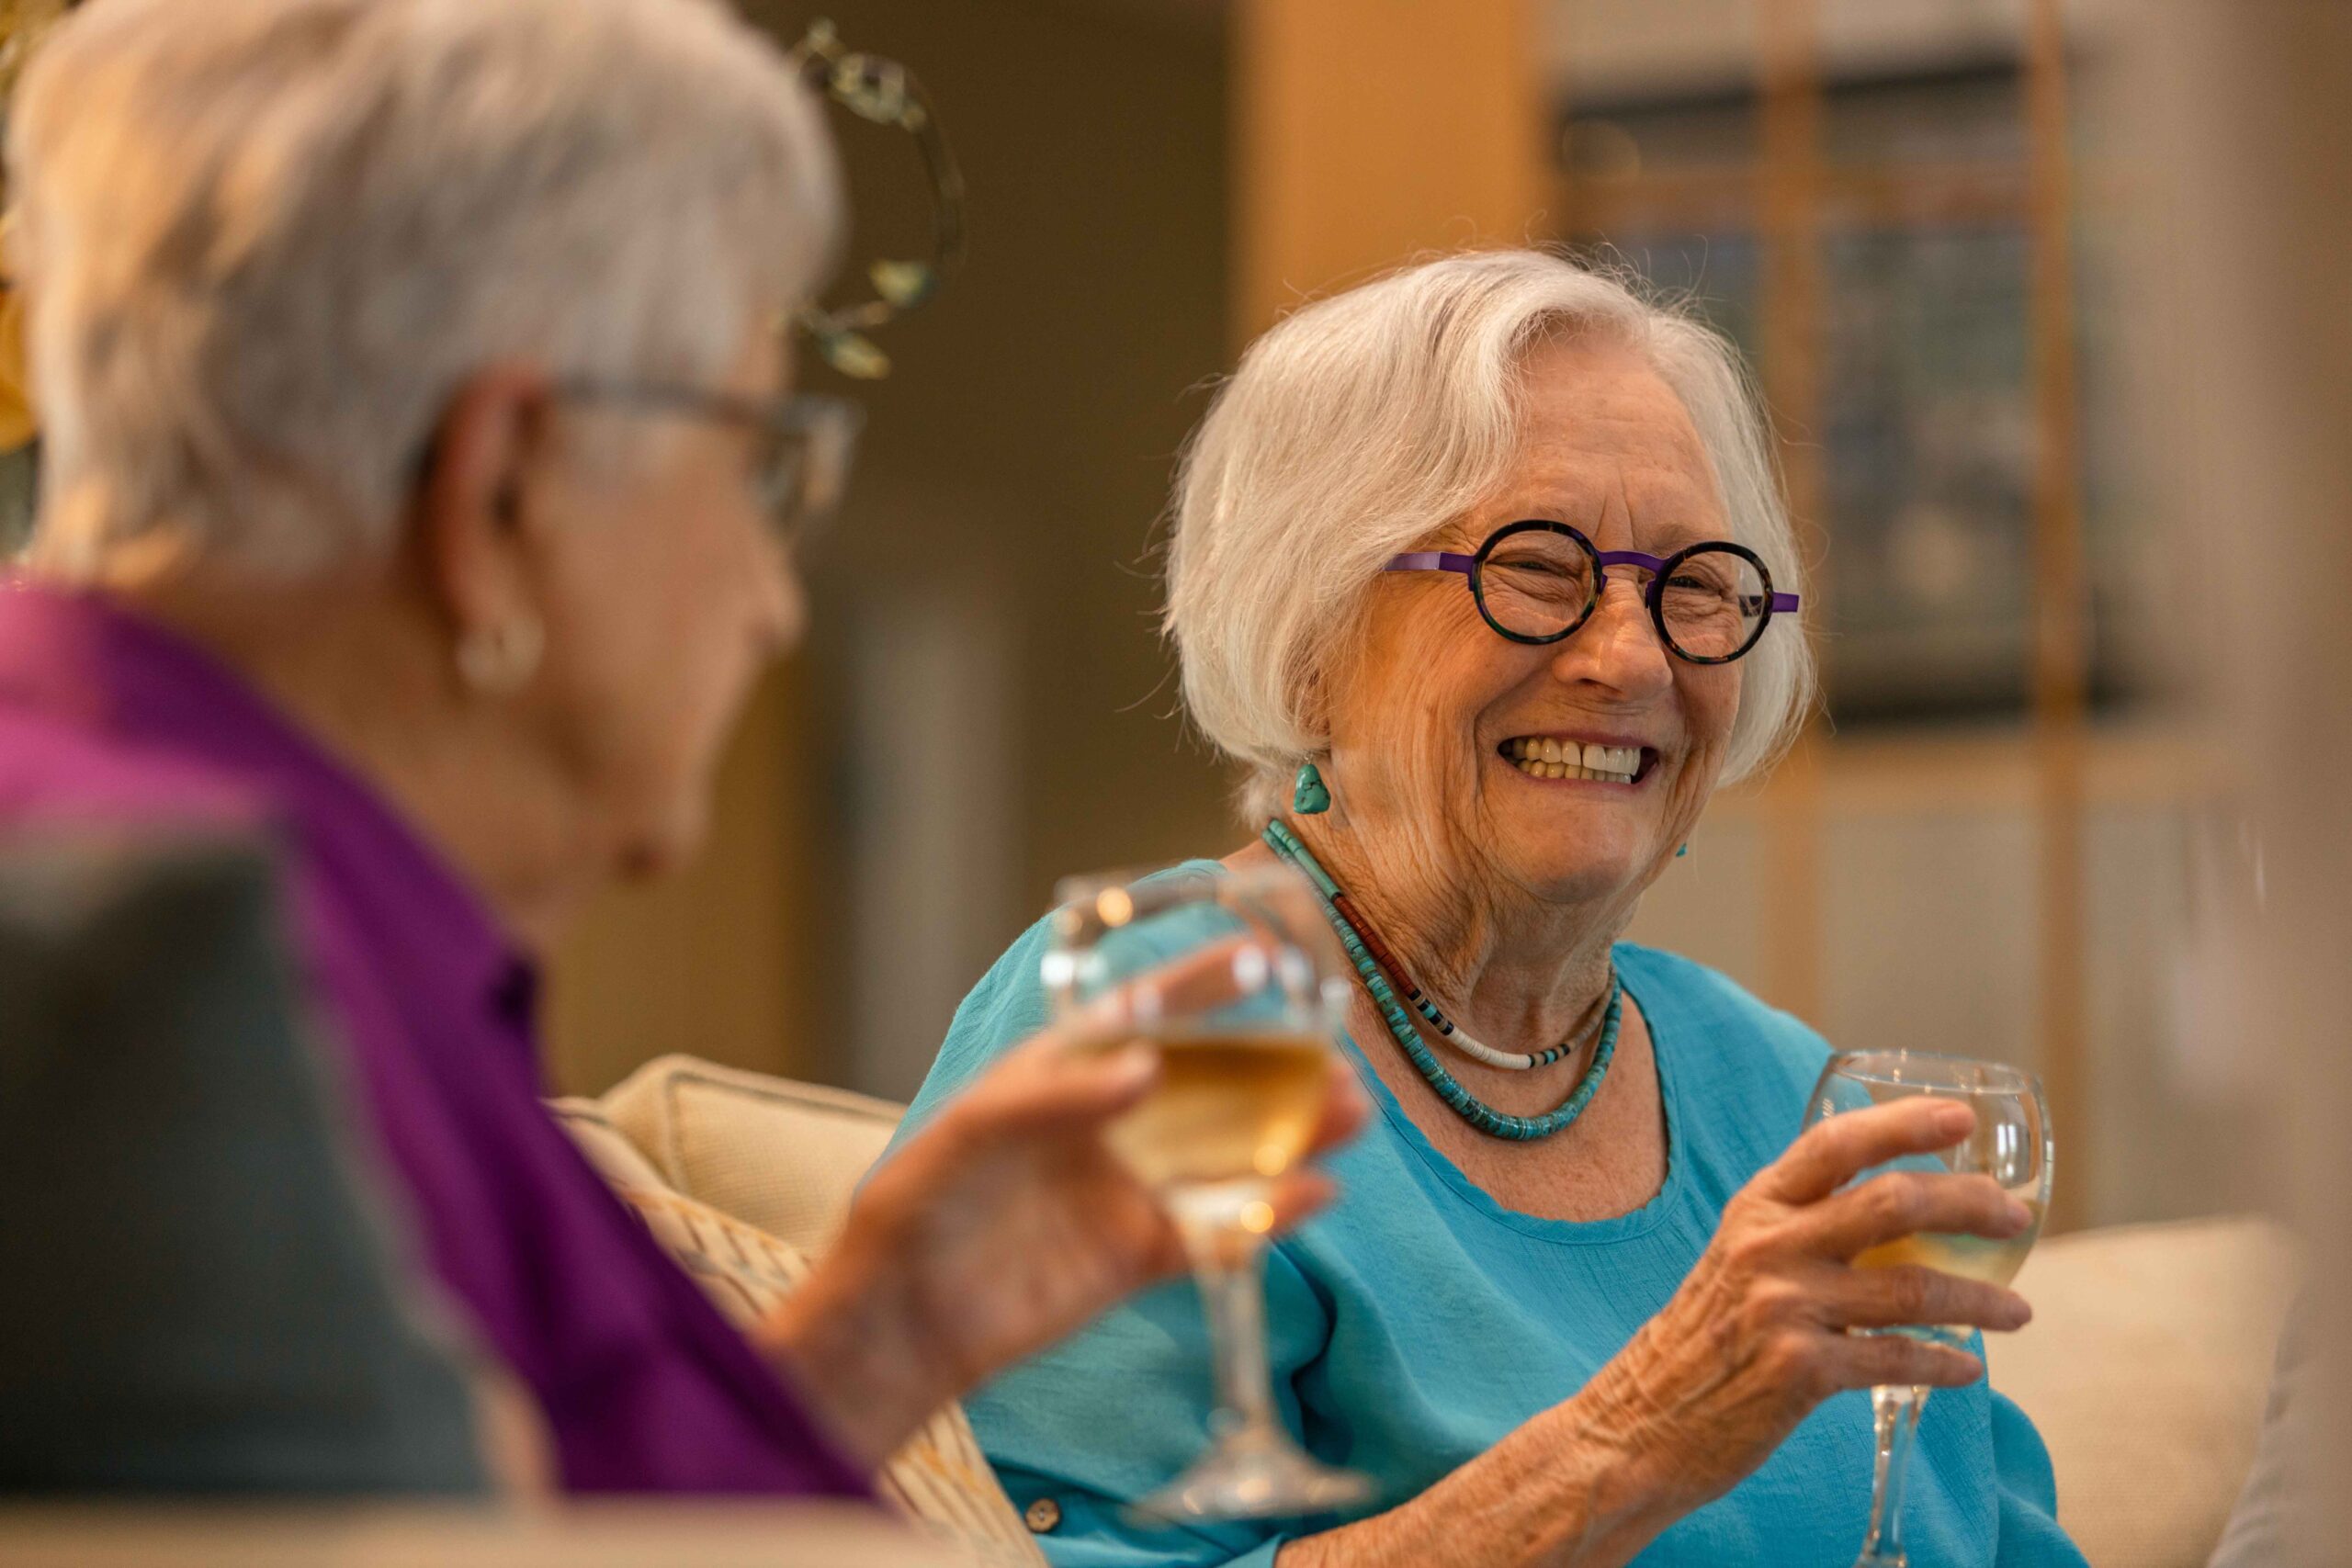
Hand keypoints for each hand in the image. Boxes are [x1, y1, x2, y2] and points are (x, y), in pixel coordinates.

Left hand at [761, 1004, 1368, 1469]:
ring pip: (1229, 1154)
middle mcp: (1110, 1125)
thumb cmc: (916, 1206)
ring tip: (1354, 1113)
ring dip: (1292, 1134)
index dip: (1206, 983)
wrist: (898, 1321)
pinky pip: (1217, 1230)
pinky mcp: (1138, 1256)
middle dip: (1277, 1069)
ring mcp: (1129, 1190)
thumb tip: (1149, 1068)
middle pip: (1210, 1087)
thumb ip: (1058, 1098)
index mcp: (1065, 1074)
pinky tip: (1316, 1194)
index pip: (1147, 1013)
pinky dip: (1268, 1214)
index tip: (1271, 953)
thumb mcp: (971, 1131)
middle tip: (1340, 1056)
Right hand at [1564, 1097, 2034, 1528]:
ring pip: (1912, 1287)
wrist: (1640, 1422)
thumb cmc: (1701, 1340)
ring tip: (2017, 1311)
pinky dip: (1944, 1363)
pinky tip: (1966, 1369)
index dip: (1903, 1122)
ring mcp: (1783, 1307)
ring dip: (1980, 1300)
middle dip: (1969, 1204)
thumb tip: (1891, 1211)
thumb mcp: (1735, 1258)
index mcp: (1754, 1208)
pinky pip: (1896, 1359)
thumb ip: (1796, 1228)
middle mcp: (1768, 1246)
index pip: (1834, 1143)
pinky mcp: (1799, 1372)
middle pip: (1892, 1203)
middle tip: (2015, 1217)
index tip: (1961, 1118)